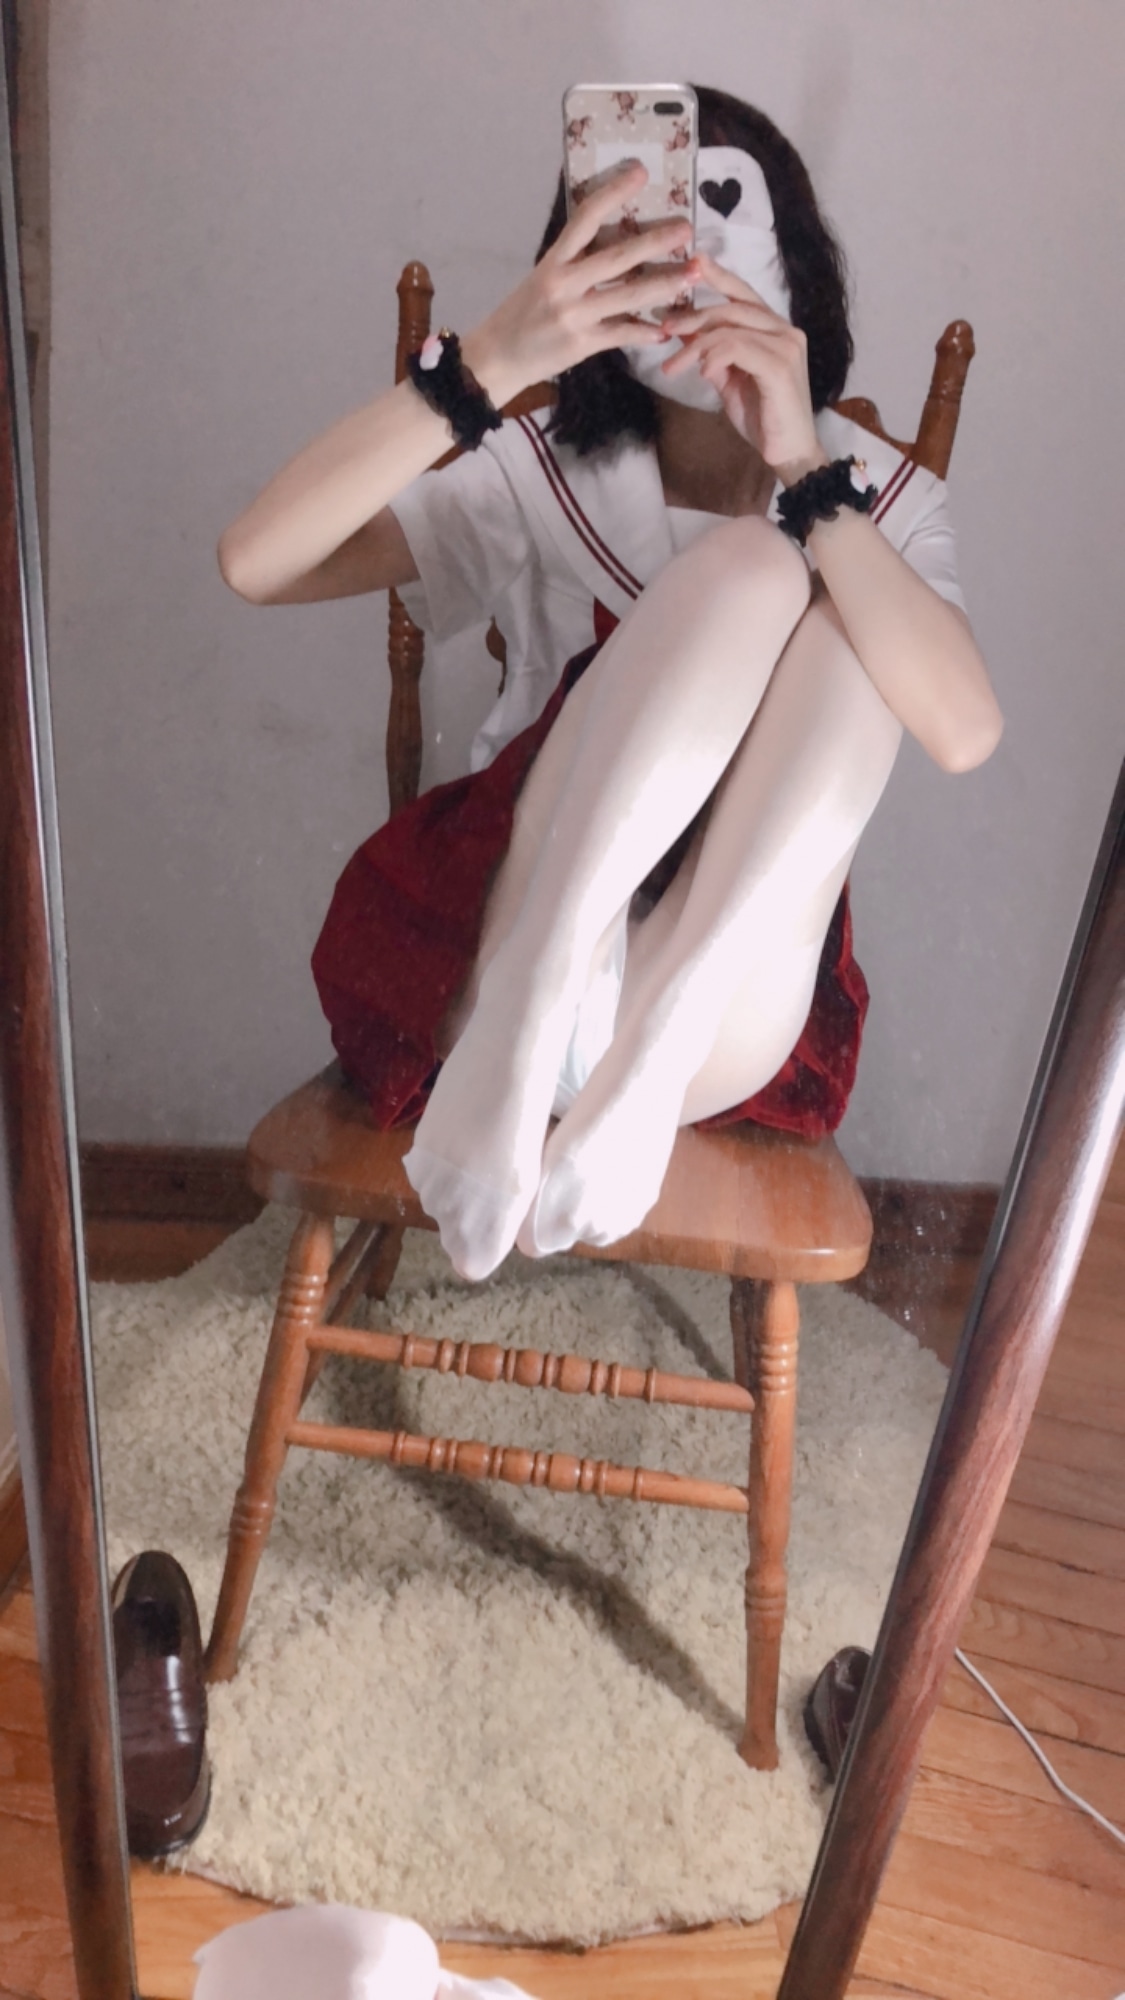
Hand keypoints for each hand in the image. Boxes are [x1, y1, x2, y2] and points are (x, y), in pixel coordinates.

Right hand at [463, 165, 698, 406]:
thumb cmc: (520, 315)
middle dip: (655, 242)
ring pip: (628, 296)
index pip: (584, 219)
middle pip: (617, 258)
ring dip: (664, 285)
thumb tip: (610, 243)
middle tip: (686, 228)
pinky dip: (645, 332)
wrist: (495, 359)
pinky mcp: (581, 345)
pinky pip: (621, 335)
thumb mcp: (542, 279)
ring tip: (693, 274)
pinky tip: (666, 329)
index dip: (613, 193)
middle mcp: (563, 284)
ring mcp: (574, 316)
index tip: (639, 173)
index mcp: (553, 261)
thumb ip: (574, 264)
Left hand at [660, 252, 825, 480]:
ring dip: (695, 345)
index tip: (691, 262)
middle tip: (665, 330)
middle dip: (693, 316)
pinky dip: (714, 357)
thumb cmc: (762, 418)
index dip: (717, 275)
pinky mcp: (781, 366)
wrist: (788, 452)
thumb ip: (714, 355)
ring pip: (730, 328)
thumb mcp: (730, 380)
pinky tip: (703, 373)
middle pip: (731, 308)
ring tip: (673, 364)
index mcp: (774, 329)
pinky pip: (738, 348)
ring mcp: (786, 345)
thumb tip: (690, 337)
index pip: (743, 294)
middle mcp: (785, 330)